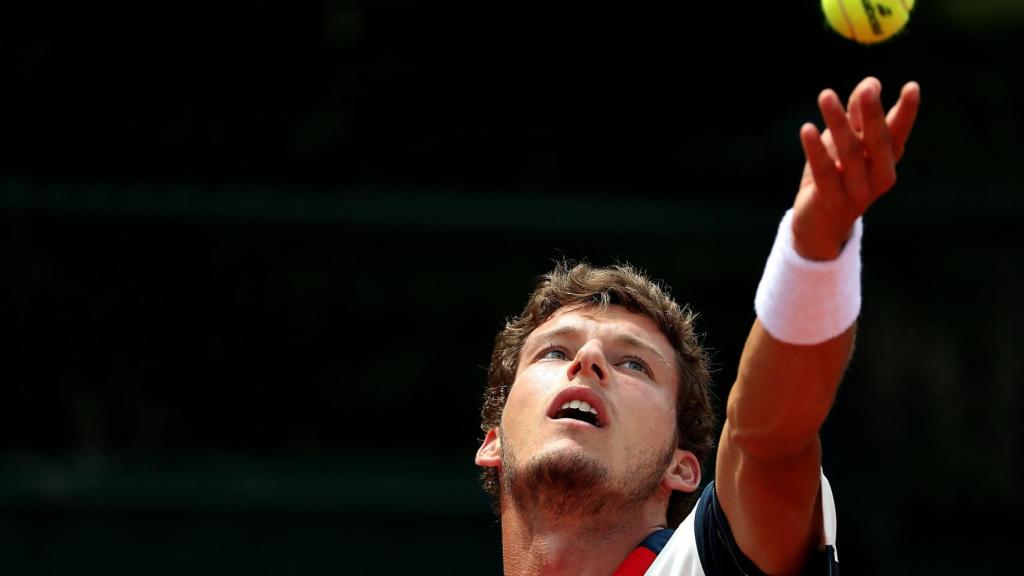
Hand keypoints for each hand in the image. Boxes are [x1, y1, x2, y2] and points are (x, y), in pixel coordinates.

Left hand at [792, 77, 920, 259]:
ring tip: (825, 95)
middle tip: (868, 87)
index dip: (905, 112)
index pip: (898, 133)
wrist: (820, 225)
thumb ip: (857, 116)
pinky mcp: (831, 200)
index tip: (912, 87)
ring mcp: (857, 191)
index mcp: (887, 161)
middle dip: (872, 114)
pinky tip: (806, 129)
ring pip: (849, 153)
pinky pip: (824, 172)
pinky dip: (815, 150)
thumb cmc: (837, 176)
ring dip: (837, 122)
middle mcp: (878, 176)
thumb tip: (871, 83)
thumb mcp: (847, 144)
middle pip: (877, 141)